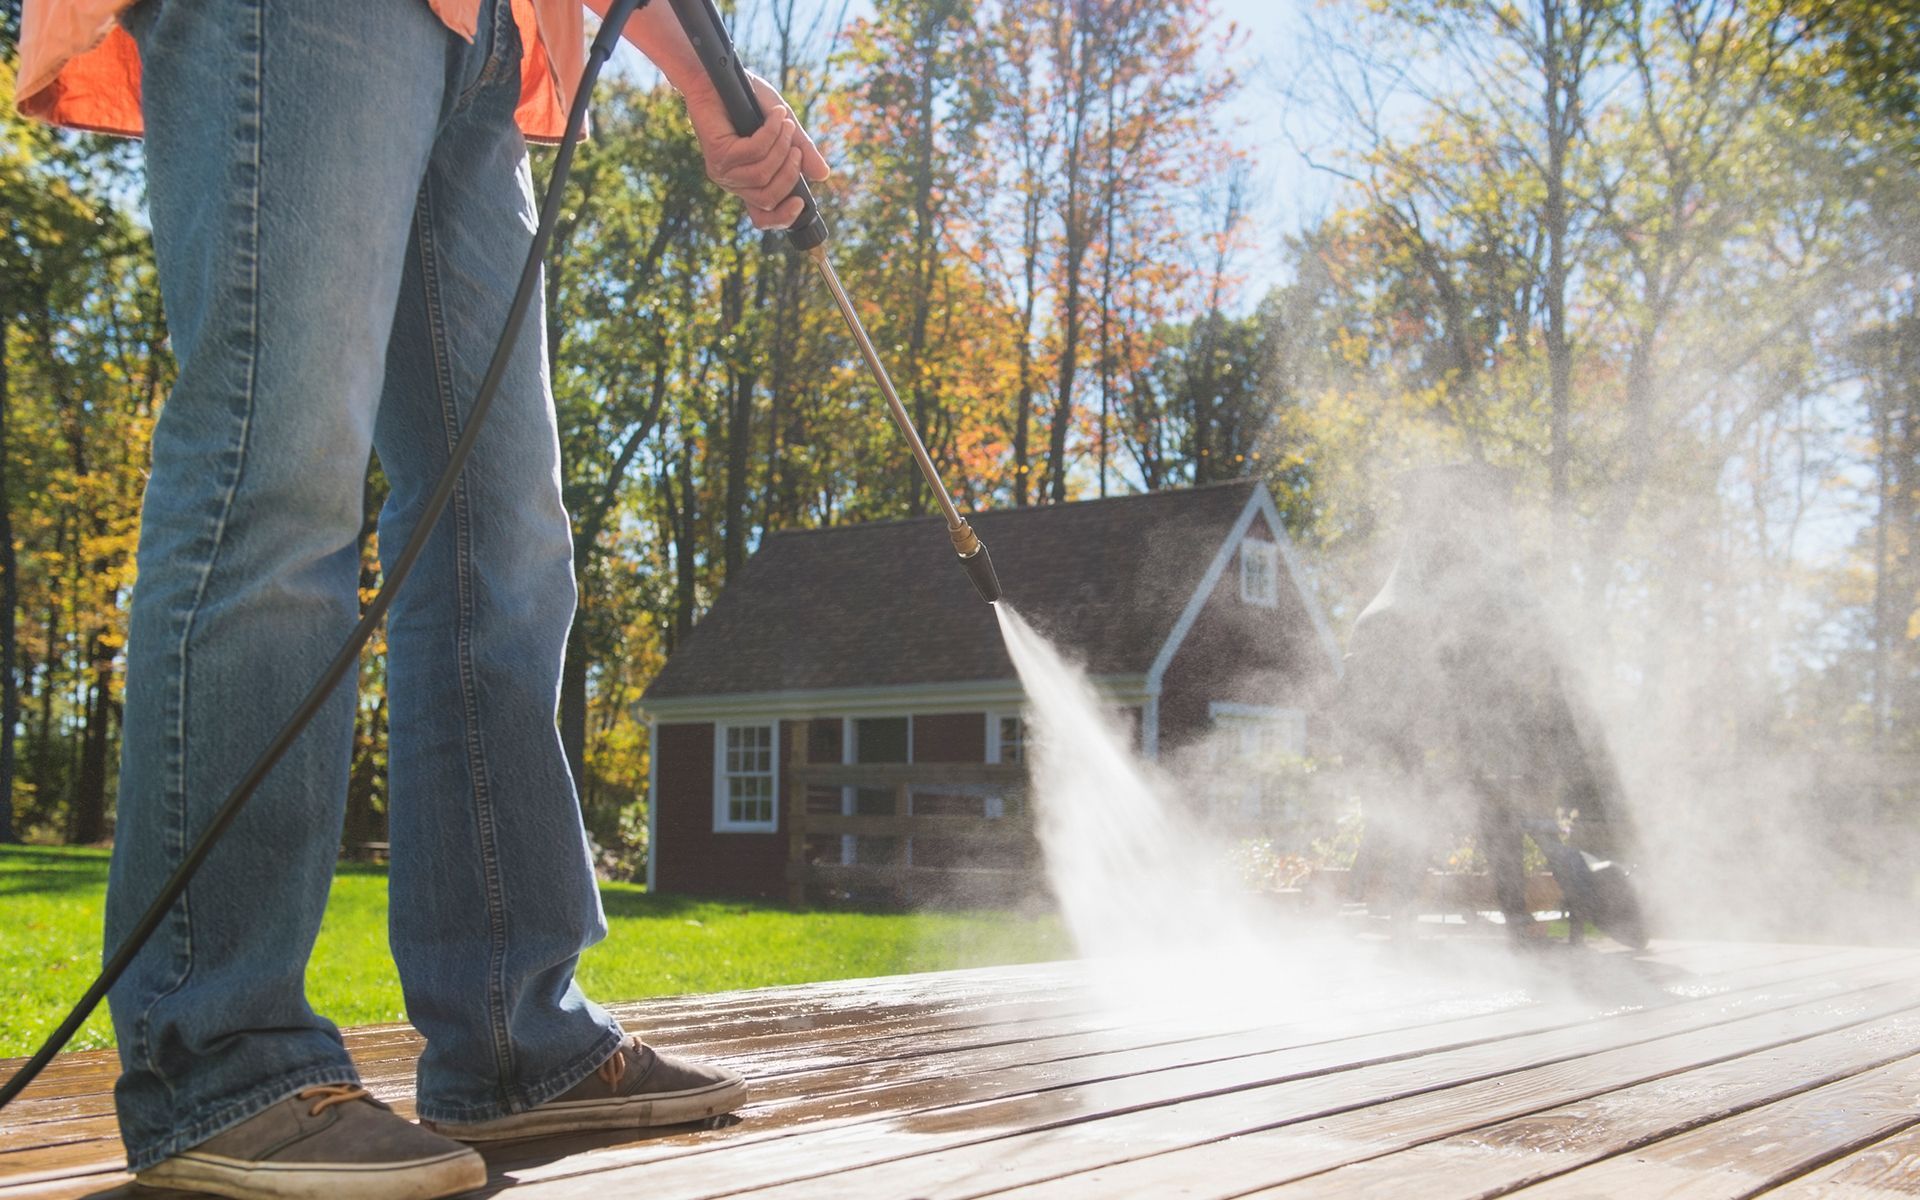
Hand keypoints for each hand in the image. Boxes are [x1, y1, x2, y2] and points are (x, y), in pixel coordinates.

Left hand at [681, 73, 829, 230]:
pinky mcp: (718, 153)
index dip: (782, 219)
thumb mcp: (784, 129)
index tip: (801, 204)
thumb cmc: (748, 101)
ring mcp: (722, 170)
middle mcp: (733, 182)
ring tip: (785, 123)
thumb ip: (801, 151)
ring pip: (762, 175)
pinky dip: (771, 132)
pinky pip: (755, 152)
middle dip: (790, 173)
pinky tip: (775, 115)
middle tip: (796, 147)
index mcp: (747, 183)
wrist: (720, 76)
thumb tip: (823, 175)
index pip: (761, 217)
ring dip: (782, 147)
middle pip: (768, 199)